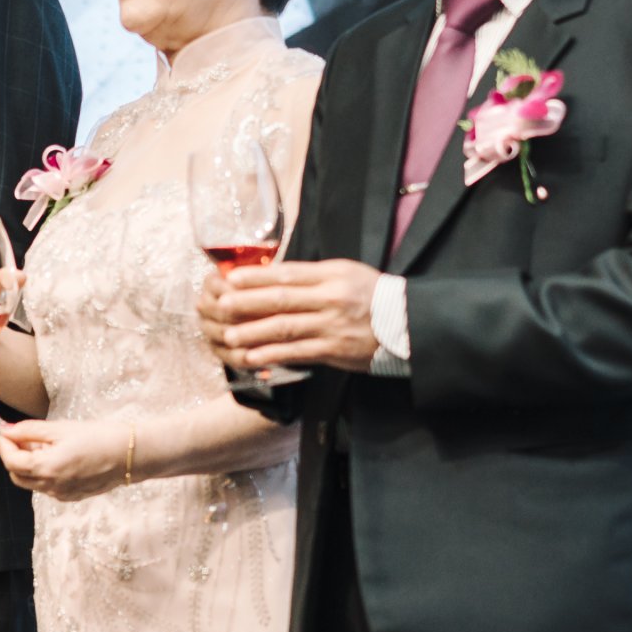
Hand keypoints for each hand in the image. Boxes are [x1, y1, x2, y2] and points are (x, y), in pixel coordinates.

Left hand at [0, 418, 131, 501]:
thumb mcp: (61, 428)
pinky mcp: (72, 496)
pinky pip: (48, 486)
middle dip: (13, 457)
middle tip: (20, 437)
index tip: (4, 432)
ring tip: (42, 443)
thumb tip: (8, 430)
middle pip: (17, 476)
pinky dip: (43, 472)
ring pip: (32, 482)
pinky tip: (56, 456)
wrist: (130, 454)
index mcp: (47, 468)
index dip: (4, 445)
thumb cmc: (99, 437)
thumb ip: (30, 431)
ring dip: (28, 465)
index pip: (11, 461)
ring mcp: (62, 494)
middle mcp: (52, 487)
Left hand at [197, 259, 381, 373]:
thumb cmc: (373, 296)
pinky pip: (297, 352)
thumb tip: (273, 276)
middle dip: (247, 302)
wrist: (410, 324)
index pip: (288, 273)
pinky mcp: (334, 350)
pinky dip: (273, 355)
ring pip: (285, 327)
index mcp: (332, 275)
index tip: (231, 278)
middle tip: (221, 305)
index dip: (257, 276)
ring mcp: (332, 326)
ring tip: (230, 335)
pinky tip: (253, 357)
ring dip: (254, 332)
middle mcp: (330, 298)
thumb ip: (312, 276)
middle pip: (281, 299)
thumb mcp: (346, 274)